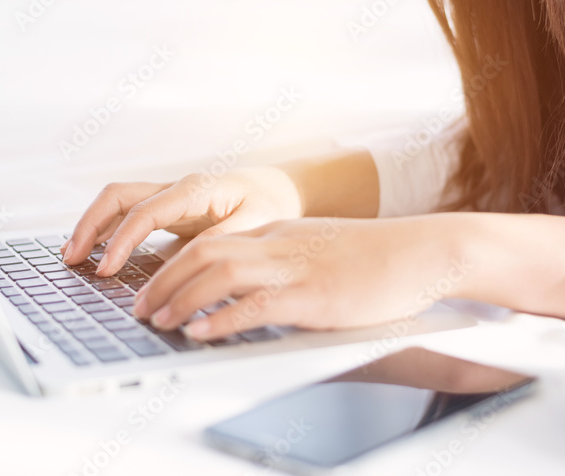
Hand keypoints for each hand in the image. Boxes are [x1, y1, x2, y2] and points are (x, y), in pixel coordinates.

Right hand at [62, 167, 304, 274]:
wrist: (278, 190)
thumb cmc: (270, 203)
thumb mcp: (255, 222)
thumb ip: (222, 238)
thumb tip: (190, 258)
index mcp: (194, 189)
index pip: (144, 212)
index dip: (121, 241)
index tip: (106, 270)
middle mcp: (175, 188)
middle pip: (117, 196)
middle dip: (90, 224)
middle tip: (72, 259)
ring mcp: (168, 197)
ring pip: (117, 202)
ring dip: (92, 226)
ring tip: (74, 257)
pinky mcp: (168, 210)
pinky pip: (128, 214)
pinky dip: (107, 229)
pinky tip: (96, 252)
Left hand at [132, 214, 472, 340]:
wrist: (425, 250)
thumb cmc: (379, 256)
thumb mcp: (322, 250)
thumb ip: (288, 263)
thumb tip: (257, 292)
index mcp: (280, 232)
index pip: (212, 240)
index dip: (173, 265)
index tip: (152, 287)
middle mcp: (280, 244)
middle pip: (203, 251)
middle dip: (162, 281)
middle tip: (140, 307)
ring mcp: (297, 267)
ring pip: (218, 273)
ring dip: (179, 298)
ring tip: (157, 321)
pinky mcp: (315, 296)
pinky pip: (255, 305)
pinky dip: (219, 320)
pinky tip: (198, 334)